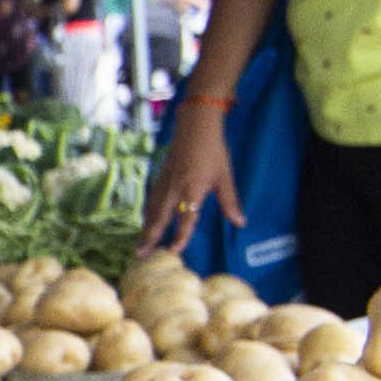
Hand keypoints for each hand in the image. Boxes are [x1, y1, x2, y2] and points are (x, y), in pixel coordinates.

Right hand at [140, 113, 241, 253]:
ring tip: (140, 245)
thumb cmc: (213, 150)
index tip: (174, 250)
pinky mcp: (161, 177)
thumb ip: (230, 201)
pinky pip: (152, 200)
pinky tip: (146, 221)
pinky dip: (148, 214)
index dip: (180, 235)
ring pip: (153, 209)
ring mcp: (165, 182)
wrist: (195, 126)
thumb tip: (240, 223)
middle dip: (150, 236)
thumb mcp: (224, 176)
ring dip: (146, 228)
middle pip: (160, 216)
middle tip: (140, 254)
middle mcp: (175, 188)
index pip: (186, 217)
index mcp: (192, 188)